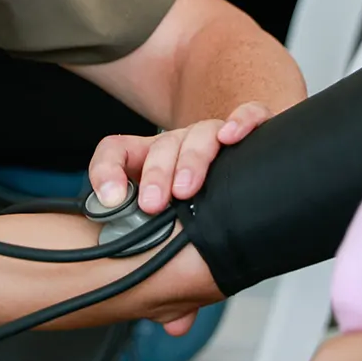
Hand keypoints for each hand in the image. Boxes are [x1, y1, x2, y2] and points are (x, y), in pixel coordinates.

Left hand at [87, 102, 272, 215]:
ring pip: (201, 133)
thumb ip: (130, 232)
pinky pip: (251, 114)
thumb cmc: (197, 223)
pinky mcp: (254, 134)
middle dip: (155, 174)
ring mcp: (216, 138)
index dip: (107, 170)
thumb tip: (111, 246)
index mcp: (150, 162)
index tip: (112, 199)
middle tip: (152, 205)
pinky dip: (241, 121)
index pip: (116, 150)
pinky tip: (231, 137)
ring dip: (191, 159)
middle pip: (162, 145)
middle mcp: (181, 146)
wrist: (250, 211)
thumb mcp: (158, 231)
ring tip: (186, 190)